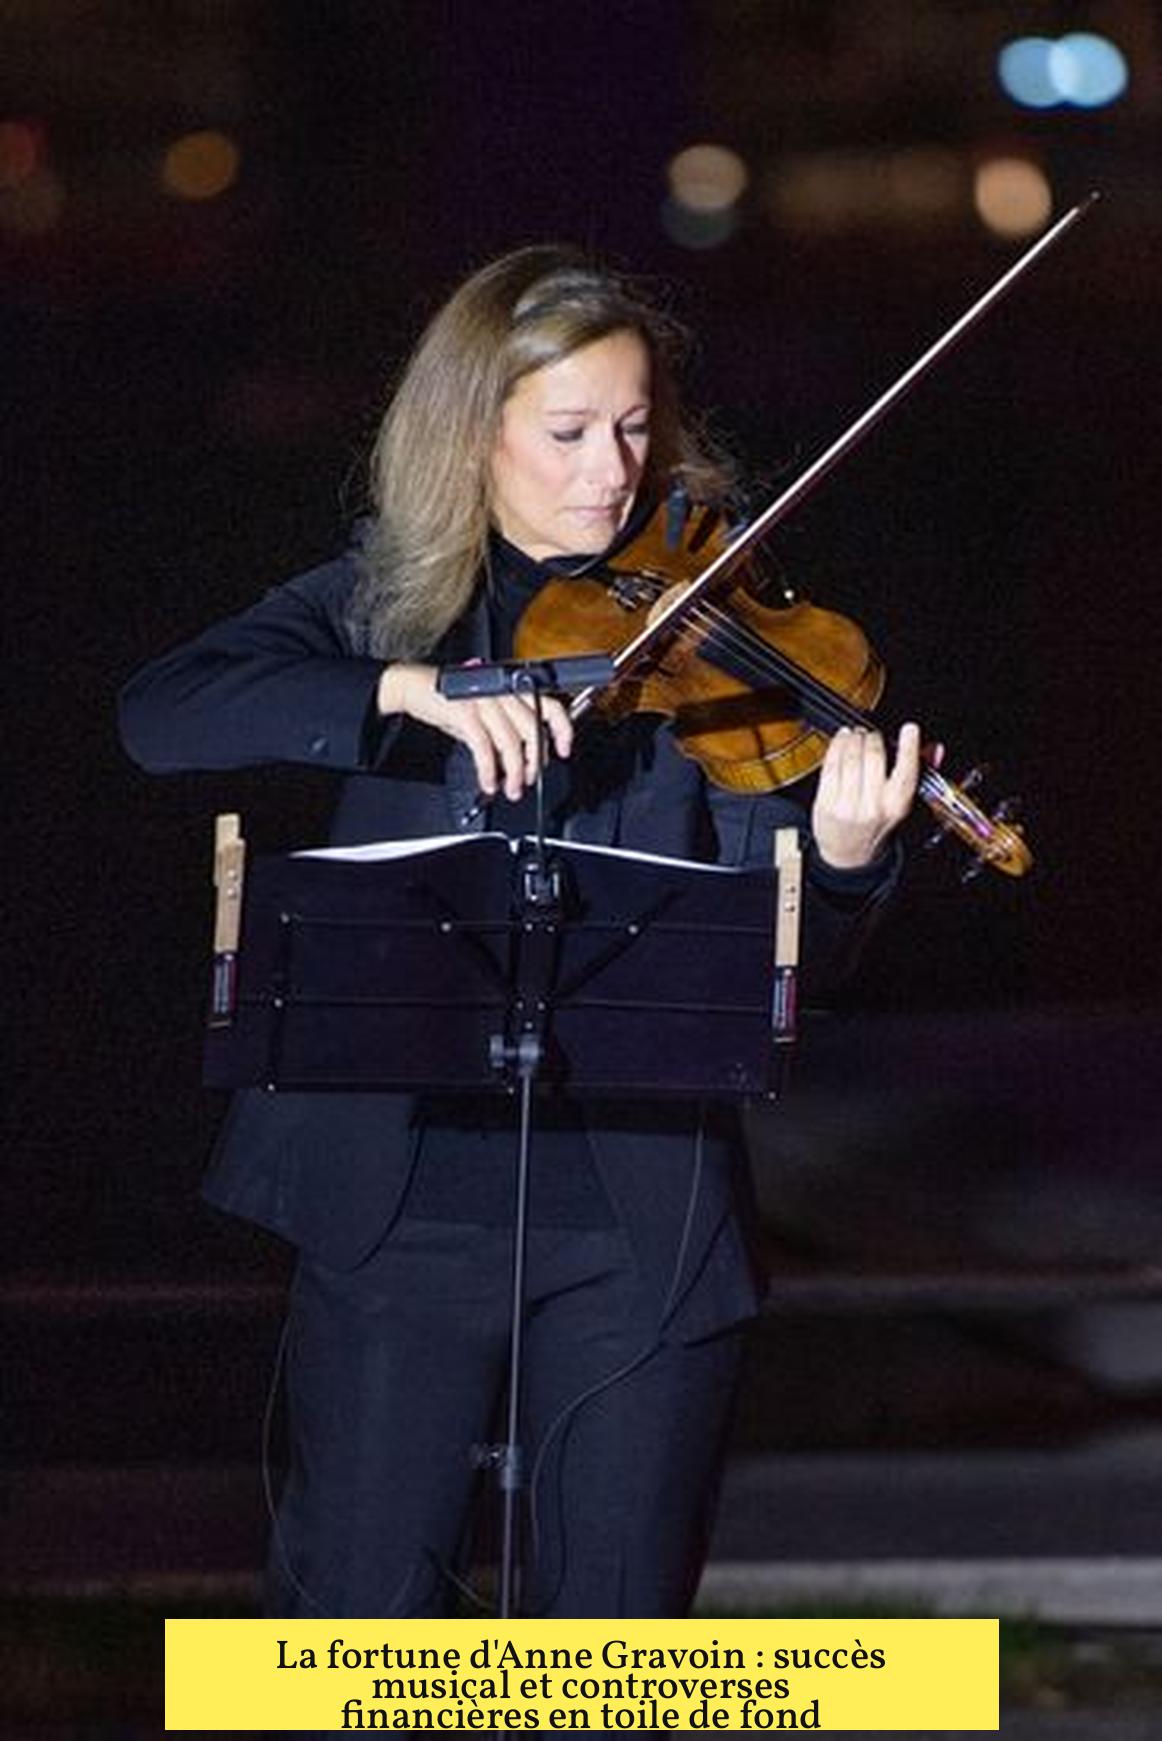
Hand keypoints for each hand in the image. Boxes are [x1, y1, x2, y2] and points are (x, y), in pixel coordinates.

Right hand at [377, 663, 572, 801]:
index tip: (563, 751)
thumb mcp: (485, 709)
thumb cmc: (450, 698)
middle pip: (533, 731)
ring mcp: (485, 700)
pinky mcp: (465, 714)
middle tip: (528, 779)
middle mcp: (502, 690)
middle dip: (533, 762)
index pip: (550, 705)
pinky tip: (488, 783)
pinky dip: (488, 771)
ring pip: (511, 744)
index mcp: (511, 686)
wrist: (414, 686)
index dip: (562, 730)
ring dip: (513, 773)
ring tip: (510, 789)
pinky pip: (485, 749)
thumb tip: (522, 757)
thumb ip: (507, 727)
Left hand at [810, 722, 922, 870]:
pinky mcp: (826, 802)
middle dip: (872, 737)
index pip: (907, 770)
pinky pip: (830, 765)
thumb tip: (936, 749)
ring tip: (854, 735)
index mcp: (896, 805)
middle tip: (870, 734)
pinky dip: (836, 746)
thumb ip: (919, 772)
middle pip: (874, 756)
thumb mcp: (901, 803)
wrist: (849, 854)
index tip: (910, 729)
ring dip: (853, 738)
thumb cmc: (876, 824)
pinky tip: (840, 741)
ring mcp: (847, 805)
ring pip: (851, 757)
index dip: (909, 745)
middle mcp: (873, 807)